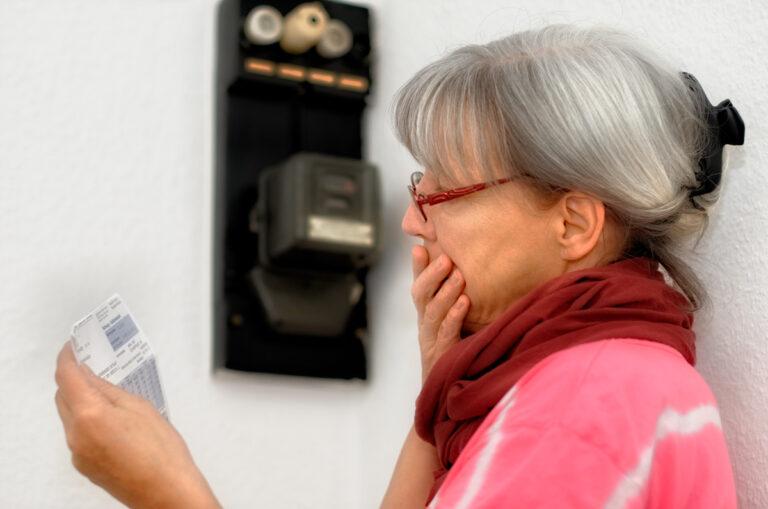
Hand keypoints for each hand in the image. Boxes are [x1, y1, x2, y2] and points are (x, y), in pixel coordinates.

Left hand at [54, 342, 220, 508]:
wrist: (166, 491)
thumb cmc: (161, 454)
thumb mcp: (139, 407)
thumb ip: (110, 390)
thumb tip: (91, 377)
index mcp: (90, 415)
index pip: (66, 377)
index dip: (67, 358)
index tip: (72, 348)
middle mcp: (76, 435)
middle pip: (62, 396)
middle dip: (73, 379)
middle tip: (92, 366)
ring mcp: (77, 452)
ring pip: (69, 416)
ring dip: (81, 400)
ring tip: (109, 394)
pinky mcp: (83, 465)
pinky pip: (77, 434)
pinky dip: (87, 420)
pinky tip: (111, 419)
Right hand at [410, 246, 469, 383]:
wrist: (448, 397)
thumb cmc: (457, 355)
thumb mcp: (456, 325)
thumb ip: (459, 301)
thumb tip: (472, 274)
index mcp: (426, 316)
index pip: (419, 286)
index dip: (418, 267)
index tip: (420, 246)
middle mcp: (425, 326)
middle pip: (419, 295)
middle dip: (430, 274)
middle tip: (446, 257)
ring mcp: (430, 342)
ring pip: (431, 313)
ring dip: (445, 292)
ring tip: (459, 275)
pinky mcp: (440, 358)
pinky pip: (445, 334)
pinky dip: (453, 317)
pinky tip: (464, 303)